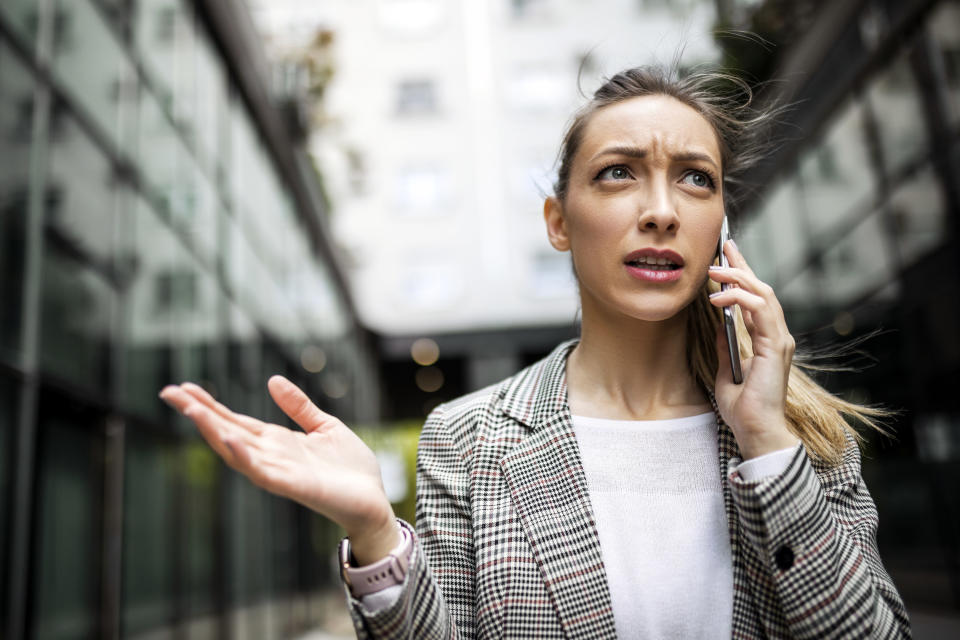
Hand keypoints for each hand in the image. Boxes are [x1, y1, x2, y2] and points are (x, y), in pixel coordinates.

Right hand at [159, 377, 398, 564]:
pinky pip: (262, 472)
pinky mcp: (294, 485)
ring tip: (191, 410)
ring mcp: (279, 471)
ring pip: (238, 451)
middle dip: (198, 413)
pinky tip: (229, 439)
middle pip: (227, 432)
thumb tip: (272, 381)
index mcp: (277, 441)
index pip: (235, 420)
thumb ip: (299, 406)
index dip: (209, 405)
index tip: (183, 388)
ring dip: (213, 432)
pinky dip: (244, 457)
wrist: (375, 500)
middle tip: (168, 392)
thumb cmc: (351, 468)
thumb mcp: (325, 426)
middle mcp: (271, 456)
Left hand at [707, 240, 798, 459]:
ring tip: (714, 271)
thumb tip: (719, 325)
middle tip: (724, 248)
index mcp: (767, 340)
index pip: (756, 299)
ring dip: (738, 278)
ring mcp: (779, 340)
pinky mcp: (776, 346)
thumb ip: (726, 346)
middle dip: (742, 266)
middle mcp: (777, 336)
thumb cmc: (744, 408)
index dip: (743, 275)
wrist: (756, 431)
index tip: (728, 256)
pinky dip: (739, 299)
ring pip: (763, 294)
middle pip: (762, 289)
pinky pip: (759, 311)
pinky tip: (717, 298)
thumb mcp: (727, 371)